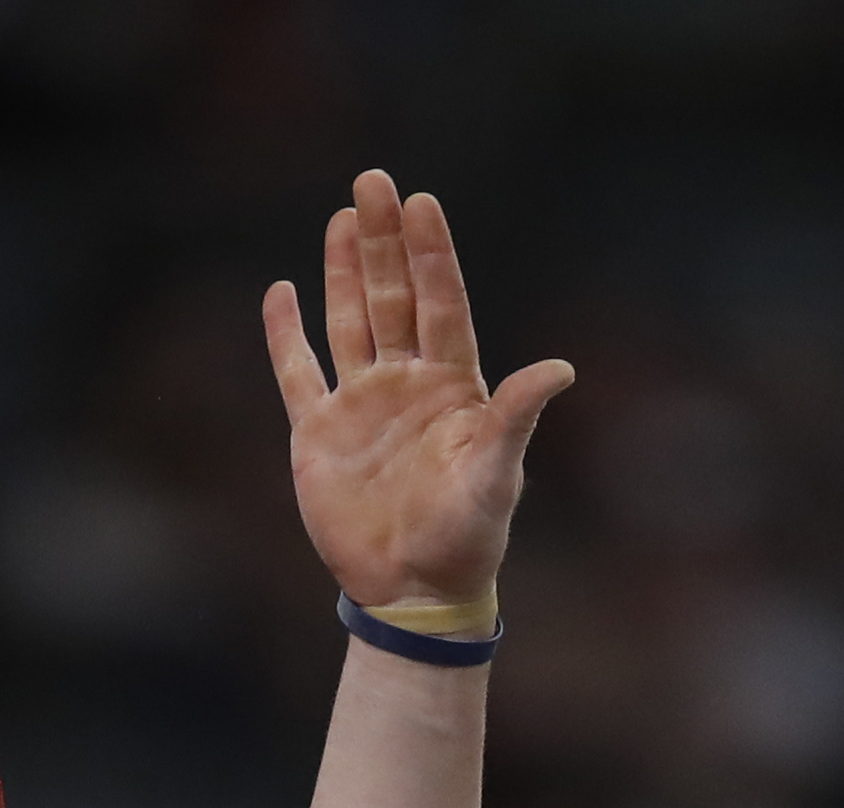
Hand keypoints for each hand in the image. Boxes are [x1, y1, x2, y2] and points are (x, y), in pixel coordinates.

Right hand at [263, 169, 574, 612]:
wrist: (415, 590)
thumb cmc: (467, 538)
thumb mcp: (496, 476)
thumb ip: (515, 418)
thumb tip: (560, 368)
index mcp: (453, 386)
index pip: (442, 303)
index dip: (432, 253)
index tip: (422, 202)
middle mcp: (407, 384)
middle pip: (393, 296)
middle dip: (384, 240)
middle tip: (374, 181)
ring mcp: (361, 405)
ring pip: (350, 321)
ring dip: (344, 272)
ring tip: (342, 217)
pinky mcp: (319, 435)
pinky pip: (299, 373)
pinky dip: (287, 335)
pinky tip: (282, 293)